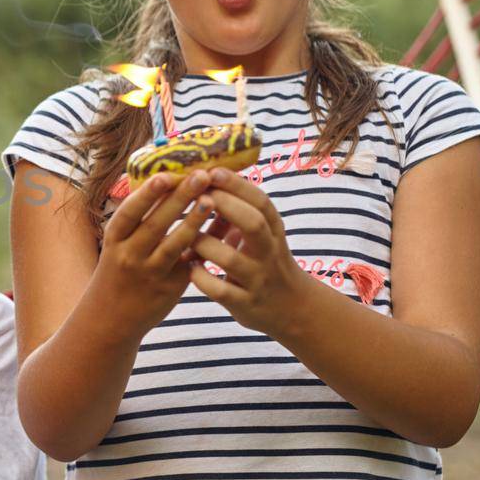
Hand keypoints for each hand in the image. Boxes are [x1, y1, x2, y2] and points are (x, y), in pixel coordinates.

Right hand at [93, 170, 216, 334]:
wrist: (111, 318)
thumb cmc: (118, 270)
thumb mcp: (117, 244)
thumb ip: (138, 219)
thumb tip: (166, 179)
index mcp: (114, 239)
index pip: (129, 212)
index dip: (146, 194)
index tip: (165, 175)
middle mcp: (129, 256)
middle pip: (156, 224)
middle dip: (179, 198)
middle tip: (200, 175)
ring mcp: (150, 273)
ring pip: (175, 245)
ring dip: (194, 221)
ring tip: (211, 199)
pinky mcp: (170, 288)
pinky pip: (190, 262)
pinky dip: (205, 244)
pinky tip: (221, 228)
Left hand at [187, 168, 312, 335]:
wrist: (292, 309)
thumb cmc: (266, 262)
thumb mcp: (264, 234)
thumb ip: (241, 211)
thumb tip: (210, 173)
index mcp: (273, 231)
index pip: (261, 202)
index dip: (237, 185)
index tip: (213, 170)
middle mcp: (269, 253)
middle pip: (254, 224)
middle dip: (226, 206)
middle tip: (199, 195)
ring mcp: (258, 280)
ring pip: (231, 259)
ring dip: (205, 244)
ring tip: (187, 236)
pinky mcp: (246, 304)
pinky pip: (221, 291)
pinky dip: (202, 278)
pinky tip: (189, 268)